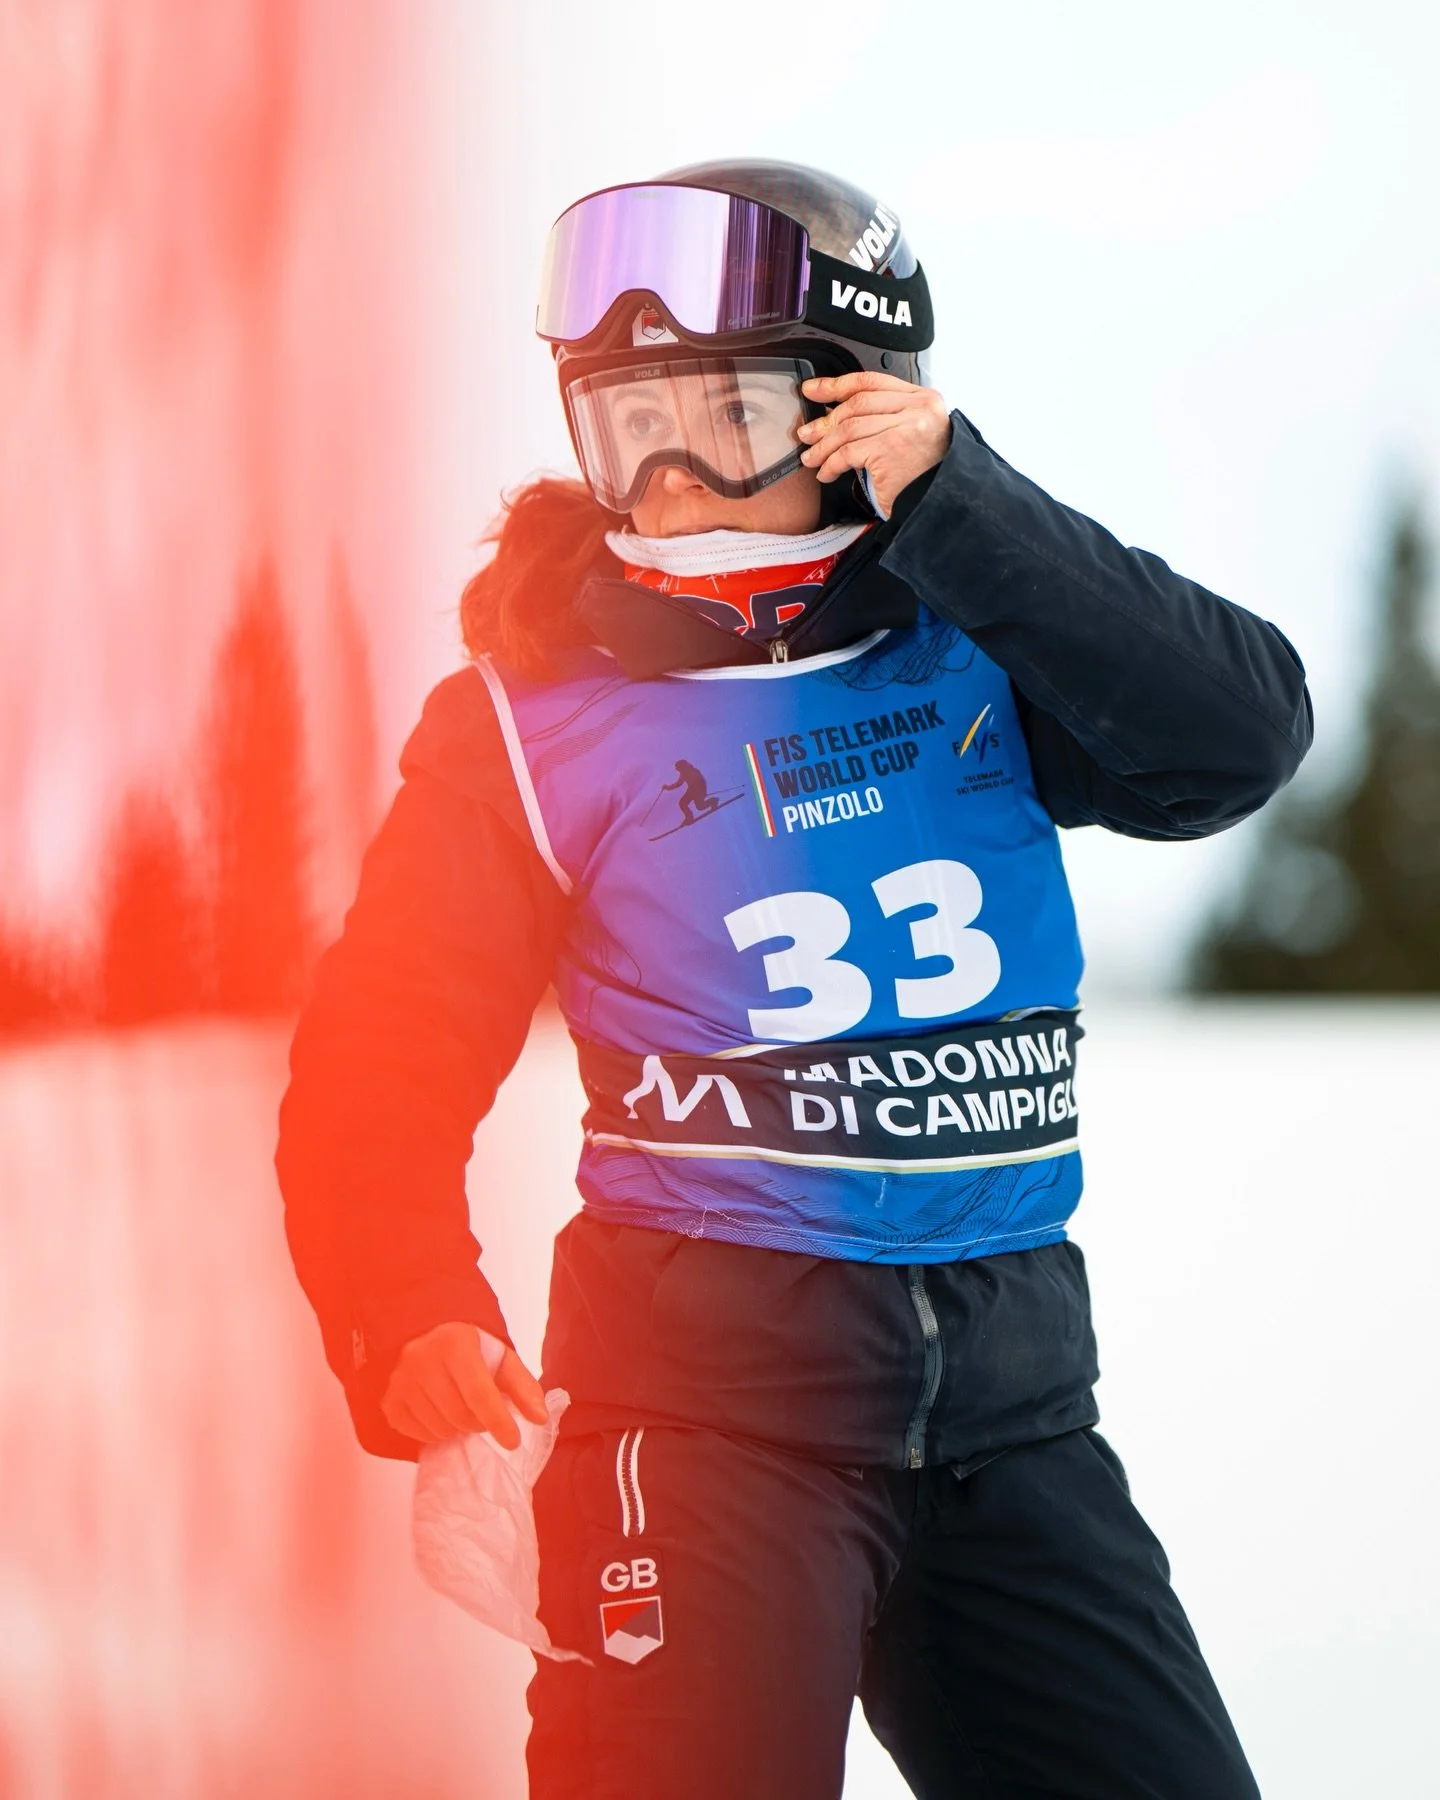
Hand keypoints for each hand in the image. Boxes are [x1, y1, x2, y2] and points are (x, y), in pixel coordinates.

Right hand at [380, 1321, 547, 1448]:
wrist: (426, 1335)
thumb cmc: (470, 1349)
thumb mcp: (501, 1358)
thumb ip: (523, 1386)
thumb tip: (540, 1418)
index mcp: (455, 1342)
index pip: (479, 1392)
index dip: (498, 1420)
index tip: (513, 1441)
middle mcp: (422, 1358)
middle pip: (460, 1416)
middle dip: (479, 1423)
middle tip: (483, 1414)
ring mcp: (401, 1380)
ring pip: (440, 1429)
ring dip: (458, 1429)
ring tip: (462, 1411)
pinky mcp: (389, 1400)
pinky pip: (418, 1435)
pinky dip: (436, 1434)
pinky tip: (441, 1414)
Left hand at [797, 372, 951, 518]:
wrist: (940, 503)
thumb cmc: (925, 475)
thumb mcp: (913, 434)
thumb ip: (887, 417)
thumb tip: (837, 414)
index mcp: (922, 398)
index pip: (872, 382)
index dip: (837, 385)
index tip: (813, 389)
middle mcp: (916, 408)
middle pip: (857, 403)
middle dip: (825, 419)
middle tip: (807, 432)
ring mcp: (905, 426)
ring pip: (849, 428)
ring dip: (823, 445)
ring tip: (811, 457)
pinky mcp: (890, 449)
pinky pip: (848, 453)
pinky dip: (831, 464)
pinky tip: (826, 473)